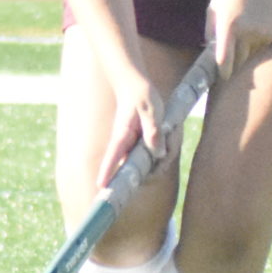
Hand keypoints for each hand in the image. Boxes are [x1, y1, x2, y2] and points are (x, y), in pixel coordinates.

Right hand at [96, 64, 170, 188]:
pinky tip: (170, 131)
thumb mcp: (151, 110)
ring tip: (171, 128)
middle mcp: (125, 146)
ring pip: (150, 162)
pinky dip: (166, 146)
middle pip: (138, 168)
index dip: (107, 173)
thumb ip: (154, 131)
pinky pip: (155, 154)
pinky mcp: (140, 146)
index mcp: (122, 136)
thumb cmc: (141, 95)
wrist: (134, 85)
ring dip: (166, 152)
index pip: (112, 157)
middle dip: (158, 165)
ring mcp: (132, 147)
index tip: (100, 187)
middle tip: (170, 140)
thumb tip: (158, 154)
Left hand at [205, 0, 271, 79]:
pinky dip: (253, 43)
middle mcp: (247, 33)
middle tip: (225, 61)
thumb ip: (210, 30)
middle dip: (231, 64)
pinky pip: (258, 48)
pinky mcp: (271, 35)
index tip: (220, 78)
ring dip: (242, 52)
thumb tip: (210, 52)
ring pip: (248, 56)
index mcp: (229, 25)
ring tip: (241, 30)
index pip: (225, 59)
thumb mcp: (215, 5)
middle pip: (238, 62)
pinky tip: (253, 24)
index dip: (222, 72)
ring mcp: (261, 35)